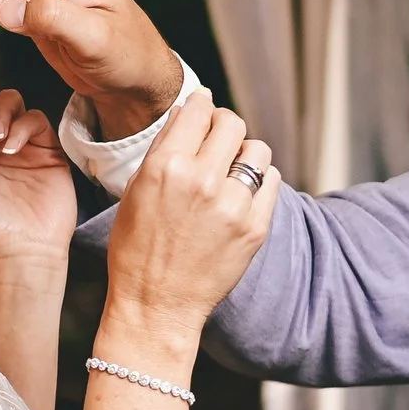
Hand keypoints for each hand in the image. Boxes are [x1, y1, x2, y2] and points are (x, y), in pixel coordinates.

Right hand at [101, 92, 278, 348]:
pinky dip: (260, 182)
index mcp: (166, 166)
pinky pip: (272, 182)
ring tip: (232, 170)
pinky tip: (244, 193)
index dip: (202, 104)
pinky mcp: (255, 228)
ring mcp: (233, 205)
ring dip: (245, 154)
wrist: (156, 305)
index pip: (198, 109)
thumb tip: (189, 114)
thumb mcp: (136, 191)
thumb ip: (163, 150)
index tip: (203, 108)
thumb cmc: (137, 250)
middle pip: (232, 123)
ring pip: (257, 150)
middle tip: (218, 139)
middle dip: (224, 126)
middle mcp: (202, 180)